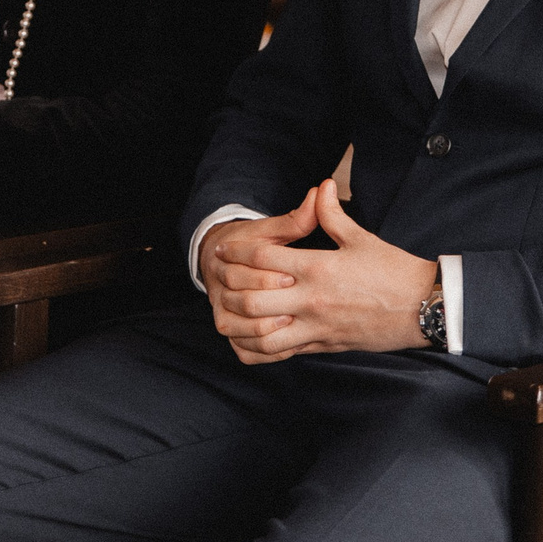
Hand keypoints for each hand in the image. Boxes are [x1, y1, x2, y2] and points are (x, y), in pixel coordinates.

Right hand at [199, 192, 318, 353]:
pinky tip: (288, 343)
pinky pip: (245, 351)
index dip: (271, 274)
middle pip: (244, 302)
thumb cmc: (255, 245)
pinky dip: (264, 350)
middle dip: (272, 302)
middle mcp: (220, 288)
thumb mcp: (271, 230)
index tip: (294, 275)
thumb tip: (323, 190)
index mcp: (228, 257)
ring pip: (240, 330)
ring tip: (292, 322)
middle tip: (299, 301)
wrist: (221, 263)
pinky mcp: (231, 334)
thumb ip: (296, 218)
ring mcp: (223, 313)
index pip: (246, 269)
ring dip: (267, 328)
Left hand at [207, 180, 438, 364]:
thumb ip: (332, 215)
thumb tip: (321, 186)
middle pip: (253, 298)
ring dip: (241, 322)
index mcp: (318, 268)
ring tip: (231, 310)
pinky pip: (283, 352)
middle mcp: (312, 300)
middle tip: (220, 278)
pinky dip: (261, 347)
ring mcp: (317, 327)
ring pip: (263, 332)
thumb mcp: (360, 238)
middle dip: (230, 287)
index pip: (263, 259)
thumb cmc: (392, 270)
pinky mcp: (324, 345)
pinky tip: (251, 337)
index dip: (237, 252)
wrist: (422, 308)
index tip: (223, 249)